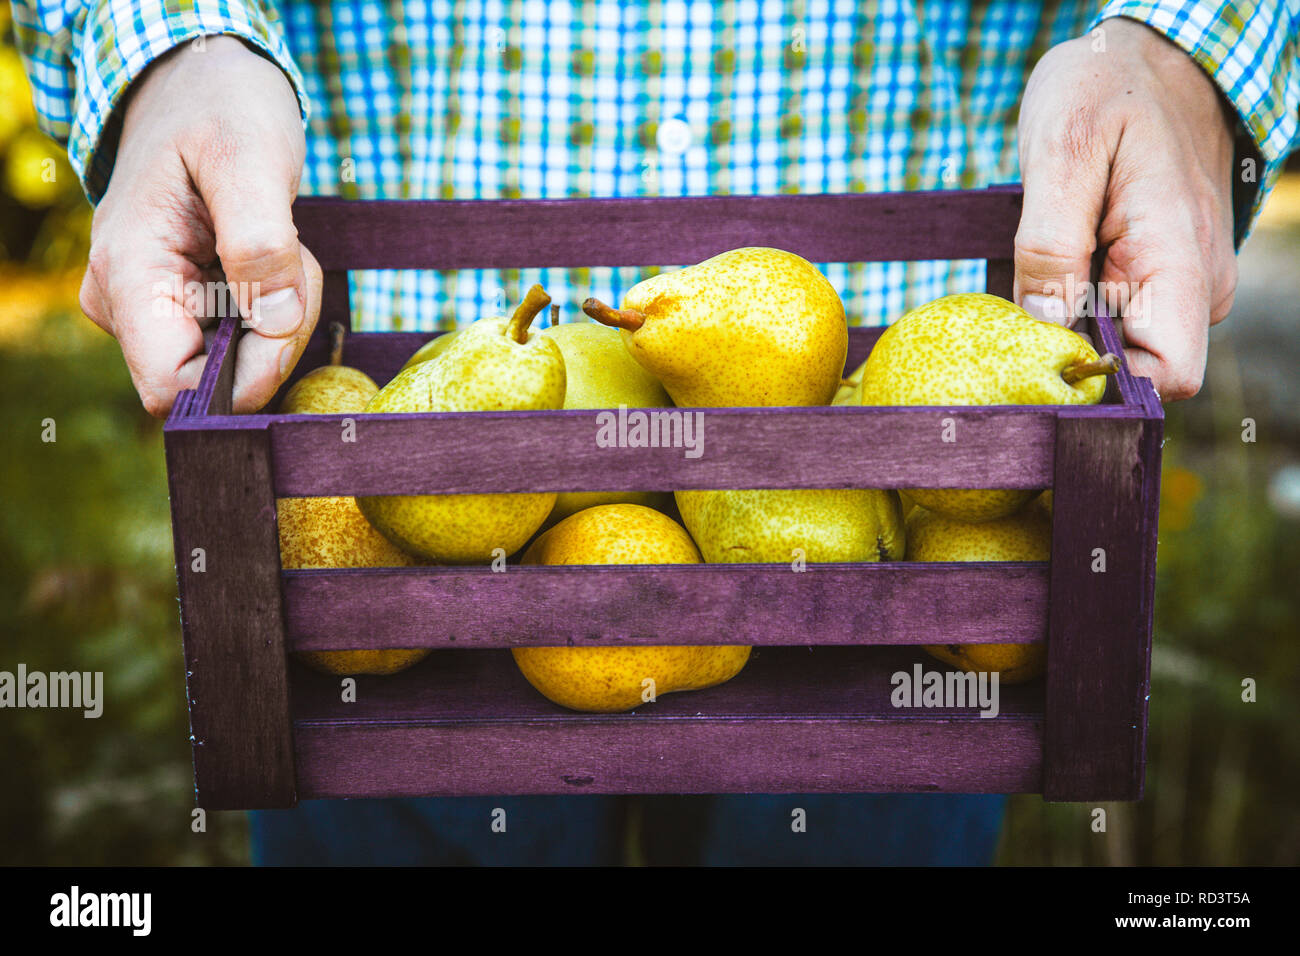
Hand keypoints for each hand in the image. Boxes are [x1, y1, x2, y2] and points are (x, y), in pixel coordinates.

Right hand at [79, 35, 319, 416]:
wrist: (202, 81)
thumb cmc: (222, 108)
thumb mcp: (251, 159)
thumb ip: (262, 243)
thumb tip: (273, 323)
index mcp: (128, 274)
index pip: (172, 387)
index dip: (243, 378)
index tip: (288, 319)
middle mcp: (125, 303)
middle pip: (214, 379)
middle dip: (273, 334)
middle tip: (293, 261)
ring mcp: (151, 307)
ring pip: (234, 362)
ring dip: (279, 316)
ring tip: (282, 247)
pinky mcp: (181, 305)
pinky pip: (240, 339)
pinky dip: (274, 307)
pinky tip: (274, 260)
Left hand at [1015, 18, 1237, 400]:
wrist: (1144, 59)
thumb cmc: (1106, 91)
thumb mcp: (1062, 151)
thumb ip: (1050, 245)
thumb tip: (1044, 327)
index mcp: (1180, 262)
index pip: (1168, 375)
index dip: (1105, 385)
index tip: (1042, 361)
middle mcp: (1193, 288)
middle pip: (1134, 369)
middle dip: (1072, 354)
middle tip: (1016, 312)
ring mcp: (1178, 286)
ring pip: (1118, 346)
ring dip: (1068, 325)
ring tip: (1036, 271)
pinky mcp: (1156, 279)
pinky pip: (1113, 318)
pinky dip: (1074, 305)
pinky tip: (1052, 268)